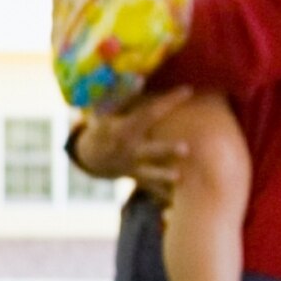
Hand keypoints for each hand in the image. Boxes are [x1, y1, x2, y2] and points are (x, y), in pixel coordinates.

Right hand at [71, 90, 203, 194]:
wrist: (91, 157)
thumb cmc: (103, 126)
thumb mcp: (105, 109)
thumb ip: (121, 95)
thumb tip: (140, 78)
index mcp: (123, 128)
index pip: (150, 112)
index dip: (169, 101)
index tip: (189, 90)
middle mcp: (129, 149)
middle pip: (150, 148)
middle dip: (166, 150)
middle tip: (185, 148)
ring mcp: (132, 166)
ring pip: (150, 172)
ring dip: (164, 176)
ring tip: (180, 178)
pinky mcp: (137, 178)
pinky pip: (151, 188)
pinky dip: (162, 195)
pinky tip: (177, 201)